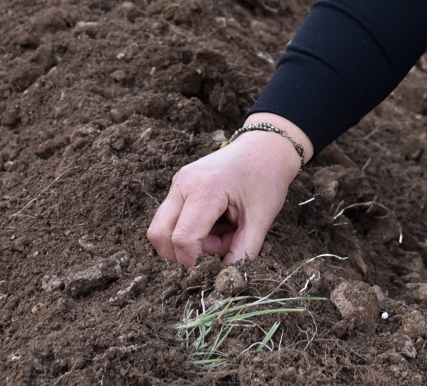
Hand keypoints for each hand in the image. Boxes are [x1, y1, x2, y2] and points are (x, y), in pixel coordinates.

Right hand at [147, 116, 309, 266]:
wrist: (265, 147)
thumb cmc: (266, 178)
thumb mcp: (262, 218)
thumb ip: (243, 251)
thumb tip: (225, 279)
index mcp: (206, 188)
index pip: (182, 238)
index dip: (192, 262)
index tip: (212, 268)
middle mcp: (184, 183)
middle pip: (159, 234)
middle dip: (181, 254)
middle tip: (216, 251)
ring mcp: (178, 182)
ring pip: (163, 228)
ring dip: (187, 243)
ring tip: (222, 233)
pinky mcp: (178, 186)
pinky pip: (171, 219)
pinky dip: (188, 231)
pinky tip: (215, 224)